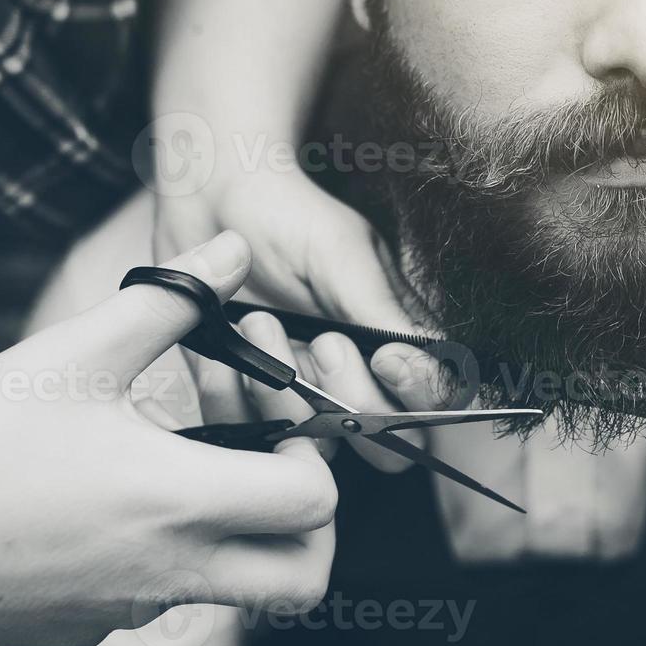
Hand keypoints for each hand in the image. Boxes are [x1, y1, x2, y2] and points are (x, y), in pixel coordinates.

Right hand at [0, 233, 335, 645]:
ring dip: (231, 528)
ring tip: (177, 458)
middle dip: (308, 526)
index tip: (276, 422)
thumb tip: (235, 251)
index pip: (314, 506)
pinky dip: (161, 550)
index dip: (315, 458)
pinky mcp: (86, 626)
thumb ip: (172, 299)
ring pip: (229, 585)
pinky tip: (109, 493)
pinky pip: (158, 596)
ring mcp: (129, 609)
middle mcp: (169, 573)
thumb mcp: (75, 353)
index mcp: (178, 503)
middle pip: (302, 578)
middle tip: (266, 465)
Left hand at [152, 139, 455, 470]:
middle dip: (351, 398)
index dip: (417, 395)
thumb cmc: (287, 215)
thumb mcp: (342, 254)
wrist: (208, 200)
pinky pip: (250, 436)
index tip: (385, 357)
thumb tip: (436, 362)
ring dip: (286, 393)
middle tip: (320, 342)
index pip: (435, 400)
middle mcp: (358, 377)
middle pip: (387, 444)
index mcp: (396, 339)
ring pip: (319, 445)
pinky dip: (235, 398)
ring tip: (258, 325)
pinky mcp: (248, 403)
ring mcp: (304, 396)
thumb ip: (385, 312)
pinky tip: (226, 352)